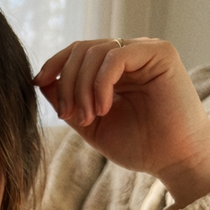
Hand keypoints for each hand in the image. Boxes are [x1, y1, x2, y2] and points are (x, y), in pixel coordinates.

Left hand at [34, 38, 209, 207]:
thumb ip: (67, 103)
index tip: (36, 83)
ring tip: (89, 117)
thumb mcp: (90, 125)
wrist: (173, 159)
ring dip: (82, 88)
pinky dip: (101, 84)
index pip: (77, 52)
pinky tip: (104, 108)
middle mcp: (128, 54)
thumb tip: (40, 82)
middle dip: (66, 83)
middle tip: (69, 115)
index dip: (54, 64)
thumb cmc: (137, 145)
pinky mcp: (160, 53)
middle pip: (81, 49)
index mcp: (112, 69)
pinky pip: (116, 57)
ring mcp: (144, 51)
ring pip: (95, 52)